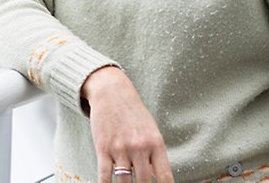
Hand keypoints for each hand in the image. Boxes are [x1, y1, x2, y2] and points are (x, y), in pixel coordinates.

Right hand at [81, 66, 174, 182]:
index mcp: (155, 143)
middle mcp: (139, 147)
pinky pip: (104, 176)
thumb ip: (155, 154)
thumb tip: (156, 177)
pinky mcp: (104, 149)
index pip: (165, 176)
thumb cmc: (134, 113)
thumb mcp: (151, 131)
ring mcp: (121, 149)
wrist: (112, 93)